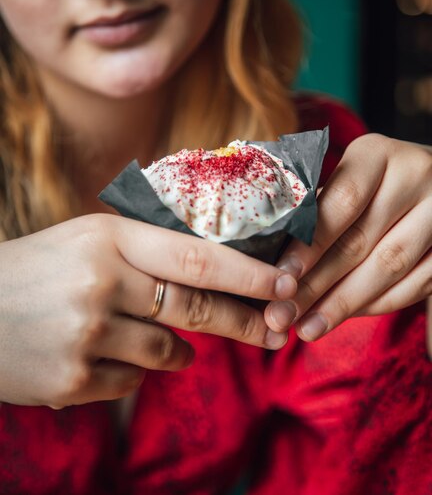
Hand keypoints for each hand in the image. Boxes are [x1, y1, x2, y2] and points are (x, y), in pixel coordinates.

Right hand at [0, 214, 294, 407]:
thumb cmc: (38, 268)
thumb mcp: (89, 238)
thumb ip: (147, 250)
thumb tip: (215, 273)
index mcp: (109, 238)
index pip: (198, 256)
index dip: (249, 272)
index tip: (286, 282)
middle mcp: (102, 283)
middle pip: (196, 307)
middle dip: (244, 321)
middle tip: (277, 328)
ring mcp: (86, 335)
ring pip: (167, 352)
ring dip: (175, 348)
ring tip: (152, 335)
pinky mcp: (71, 381)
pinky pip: (131, 382)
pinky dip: (130, 370)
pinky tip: (99, 352)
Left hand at [264, 134, 431, 341]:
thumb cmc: (373, 180)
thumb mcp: (347, 176)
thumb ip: (318, 207)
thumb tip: (272, 263)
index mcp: (376, 154)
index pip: (340, 202)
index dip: (309, 244)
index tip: (280, 276)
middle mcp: (415, 176)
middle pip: (360, 240)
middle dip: (317, 284)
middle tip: (282, 314)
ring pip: (388, 267)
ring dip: (343, 304)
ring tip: (308, 327)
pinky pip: (416, 284)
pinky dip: (376, 305)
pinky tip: (344, 317)